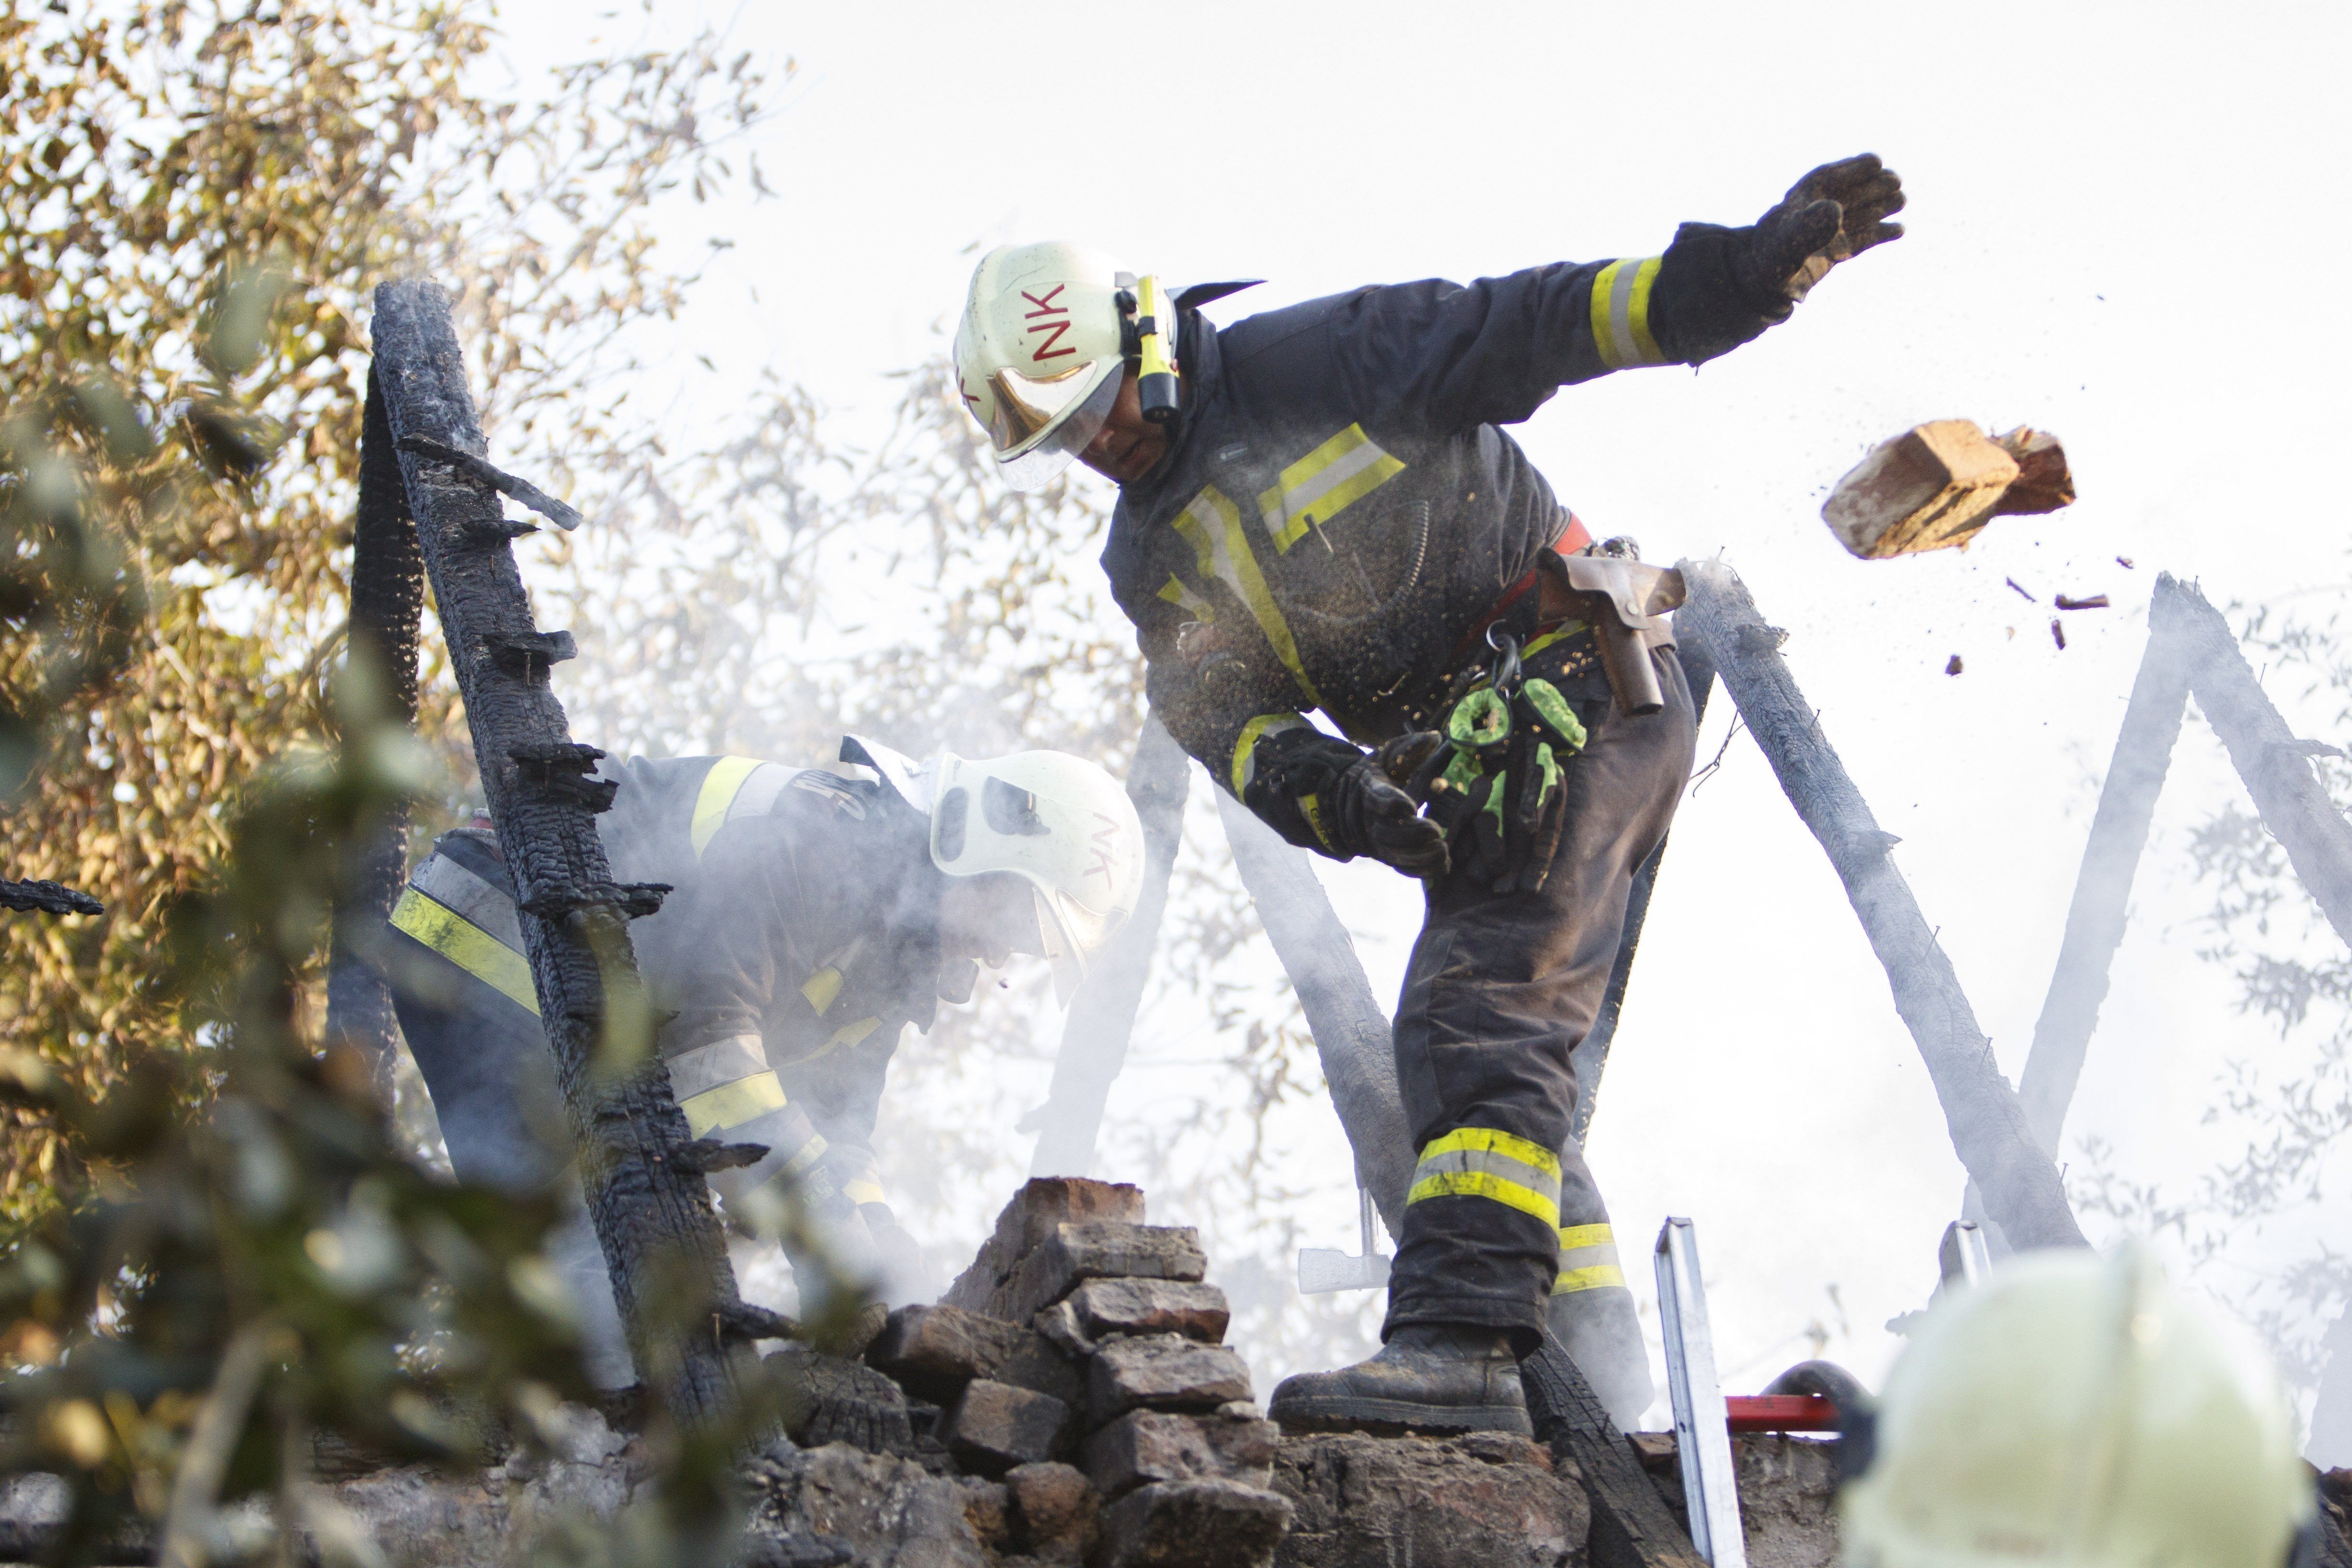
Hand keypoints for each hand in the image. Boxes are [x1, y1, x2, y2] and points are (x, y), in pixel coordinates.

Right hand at [1334, 755, 1449, 878]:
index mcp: (1369, 789)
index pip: (1376, 797)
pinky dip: (1420, 869)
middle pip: (1385, 832)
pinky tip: (1442, 866)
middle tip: (1435, 831)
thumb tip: (1434, 738)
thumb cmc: (1379, 774)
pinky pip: (1401, 867)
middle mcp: (1370, 818)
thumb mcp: (1388, 756)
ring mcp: (1377, 839)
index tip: (1409, 806)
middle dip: (1410, 834)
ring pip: (1393, 854)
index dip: (1389, 803)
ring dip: (1418, 856)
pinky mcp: (1387, 854)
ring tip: (1442, 850)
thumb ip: (1409, 748)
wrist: (1350, 801)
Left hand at [1746, 154, 1905, 302]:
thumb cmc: (1773, 260)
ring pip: (1861, 213)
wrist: (1765, 286)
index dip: (1853, 169)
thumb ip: (1808, 227)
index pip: (1830, 177)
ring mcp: (1830, 231)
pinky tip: (1899, 230)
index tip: (1875, 162)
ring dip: (1882, 205)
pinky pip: (1863, 238)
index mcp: (1801, 201)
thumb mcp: (1787, 243)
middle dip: (1874, 186)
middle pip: (1851, 193)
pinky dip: (1880, 234)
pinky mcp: (1839, 251)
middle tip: (1896, 181)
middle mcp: (1819, 212)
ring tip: (1901, 200)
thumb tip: (1835, 209)